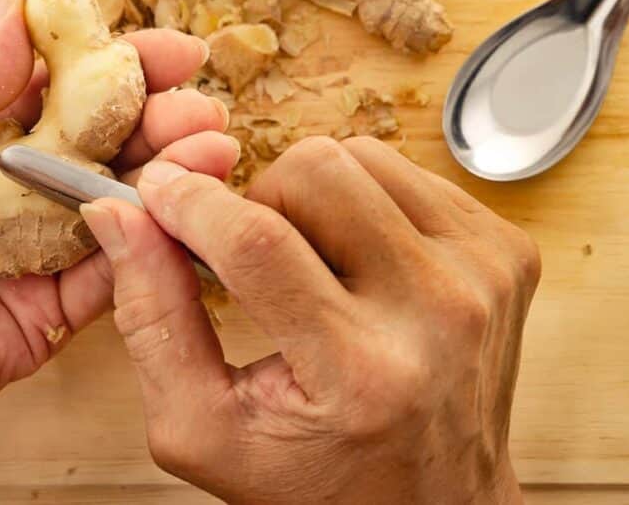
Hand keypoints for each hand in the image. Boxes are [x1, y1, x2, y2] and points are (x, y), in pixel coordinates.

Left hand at [0, 0, 237, 503]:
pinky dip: (152, 246)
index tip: (171, 48)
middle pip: (107, 145)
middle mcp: (13, 190)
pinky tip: (186, 213)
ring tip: (214, 147)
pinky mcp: (48, 315)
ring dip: (173, 176)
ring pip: (123, 207)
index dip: (119, 65)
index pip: (63, 88)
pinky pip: (113, 278)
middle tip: (202, 106)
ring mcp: (36, 253)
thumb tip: (16, 8)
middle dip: (161, 120)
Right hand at [82, 136, 540, 503]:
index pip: (257, 241)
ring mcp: (482, 276)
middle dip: (258, 198)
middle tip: (251, 251)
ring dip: (313, 195)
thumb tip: (122, 216)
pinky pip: (409, 172)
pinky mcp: (505, 253)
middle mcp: (436, 314)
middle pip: (316, 172)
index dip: (192, 202)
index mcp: (360, 373)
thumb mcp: (205, 429)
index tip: (161, 192)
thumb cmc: (320, 480)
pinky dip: (366, 200)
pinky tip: (358, 258)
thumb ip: (152, 320)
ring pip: (362, 156)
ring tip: (310, 261)